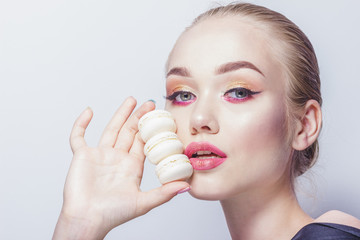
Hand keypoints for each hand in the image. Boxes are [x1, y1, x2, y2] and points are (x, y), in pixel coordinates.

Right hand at [53, 97, 189, 239]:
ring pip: (111, 129)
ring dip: (120, 114)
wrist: (87, 220)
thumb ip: (164, 192)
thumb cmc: (113, 214)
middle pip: (130, 132)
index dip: (152, 129)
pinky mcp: (82, 156)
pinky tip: (89, 111)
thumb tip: (186, 186)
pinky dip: (82, 124)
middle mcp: (117, 158)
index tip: (161, 116)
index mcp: (132, 166)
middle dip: (139, 117)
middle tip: (150, 103)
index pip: (144, 141)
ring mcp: (99, 155)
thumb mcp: (143, 202)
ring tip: (131, 100)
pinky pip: (78, 136)